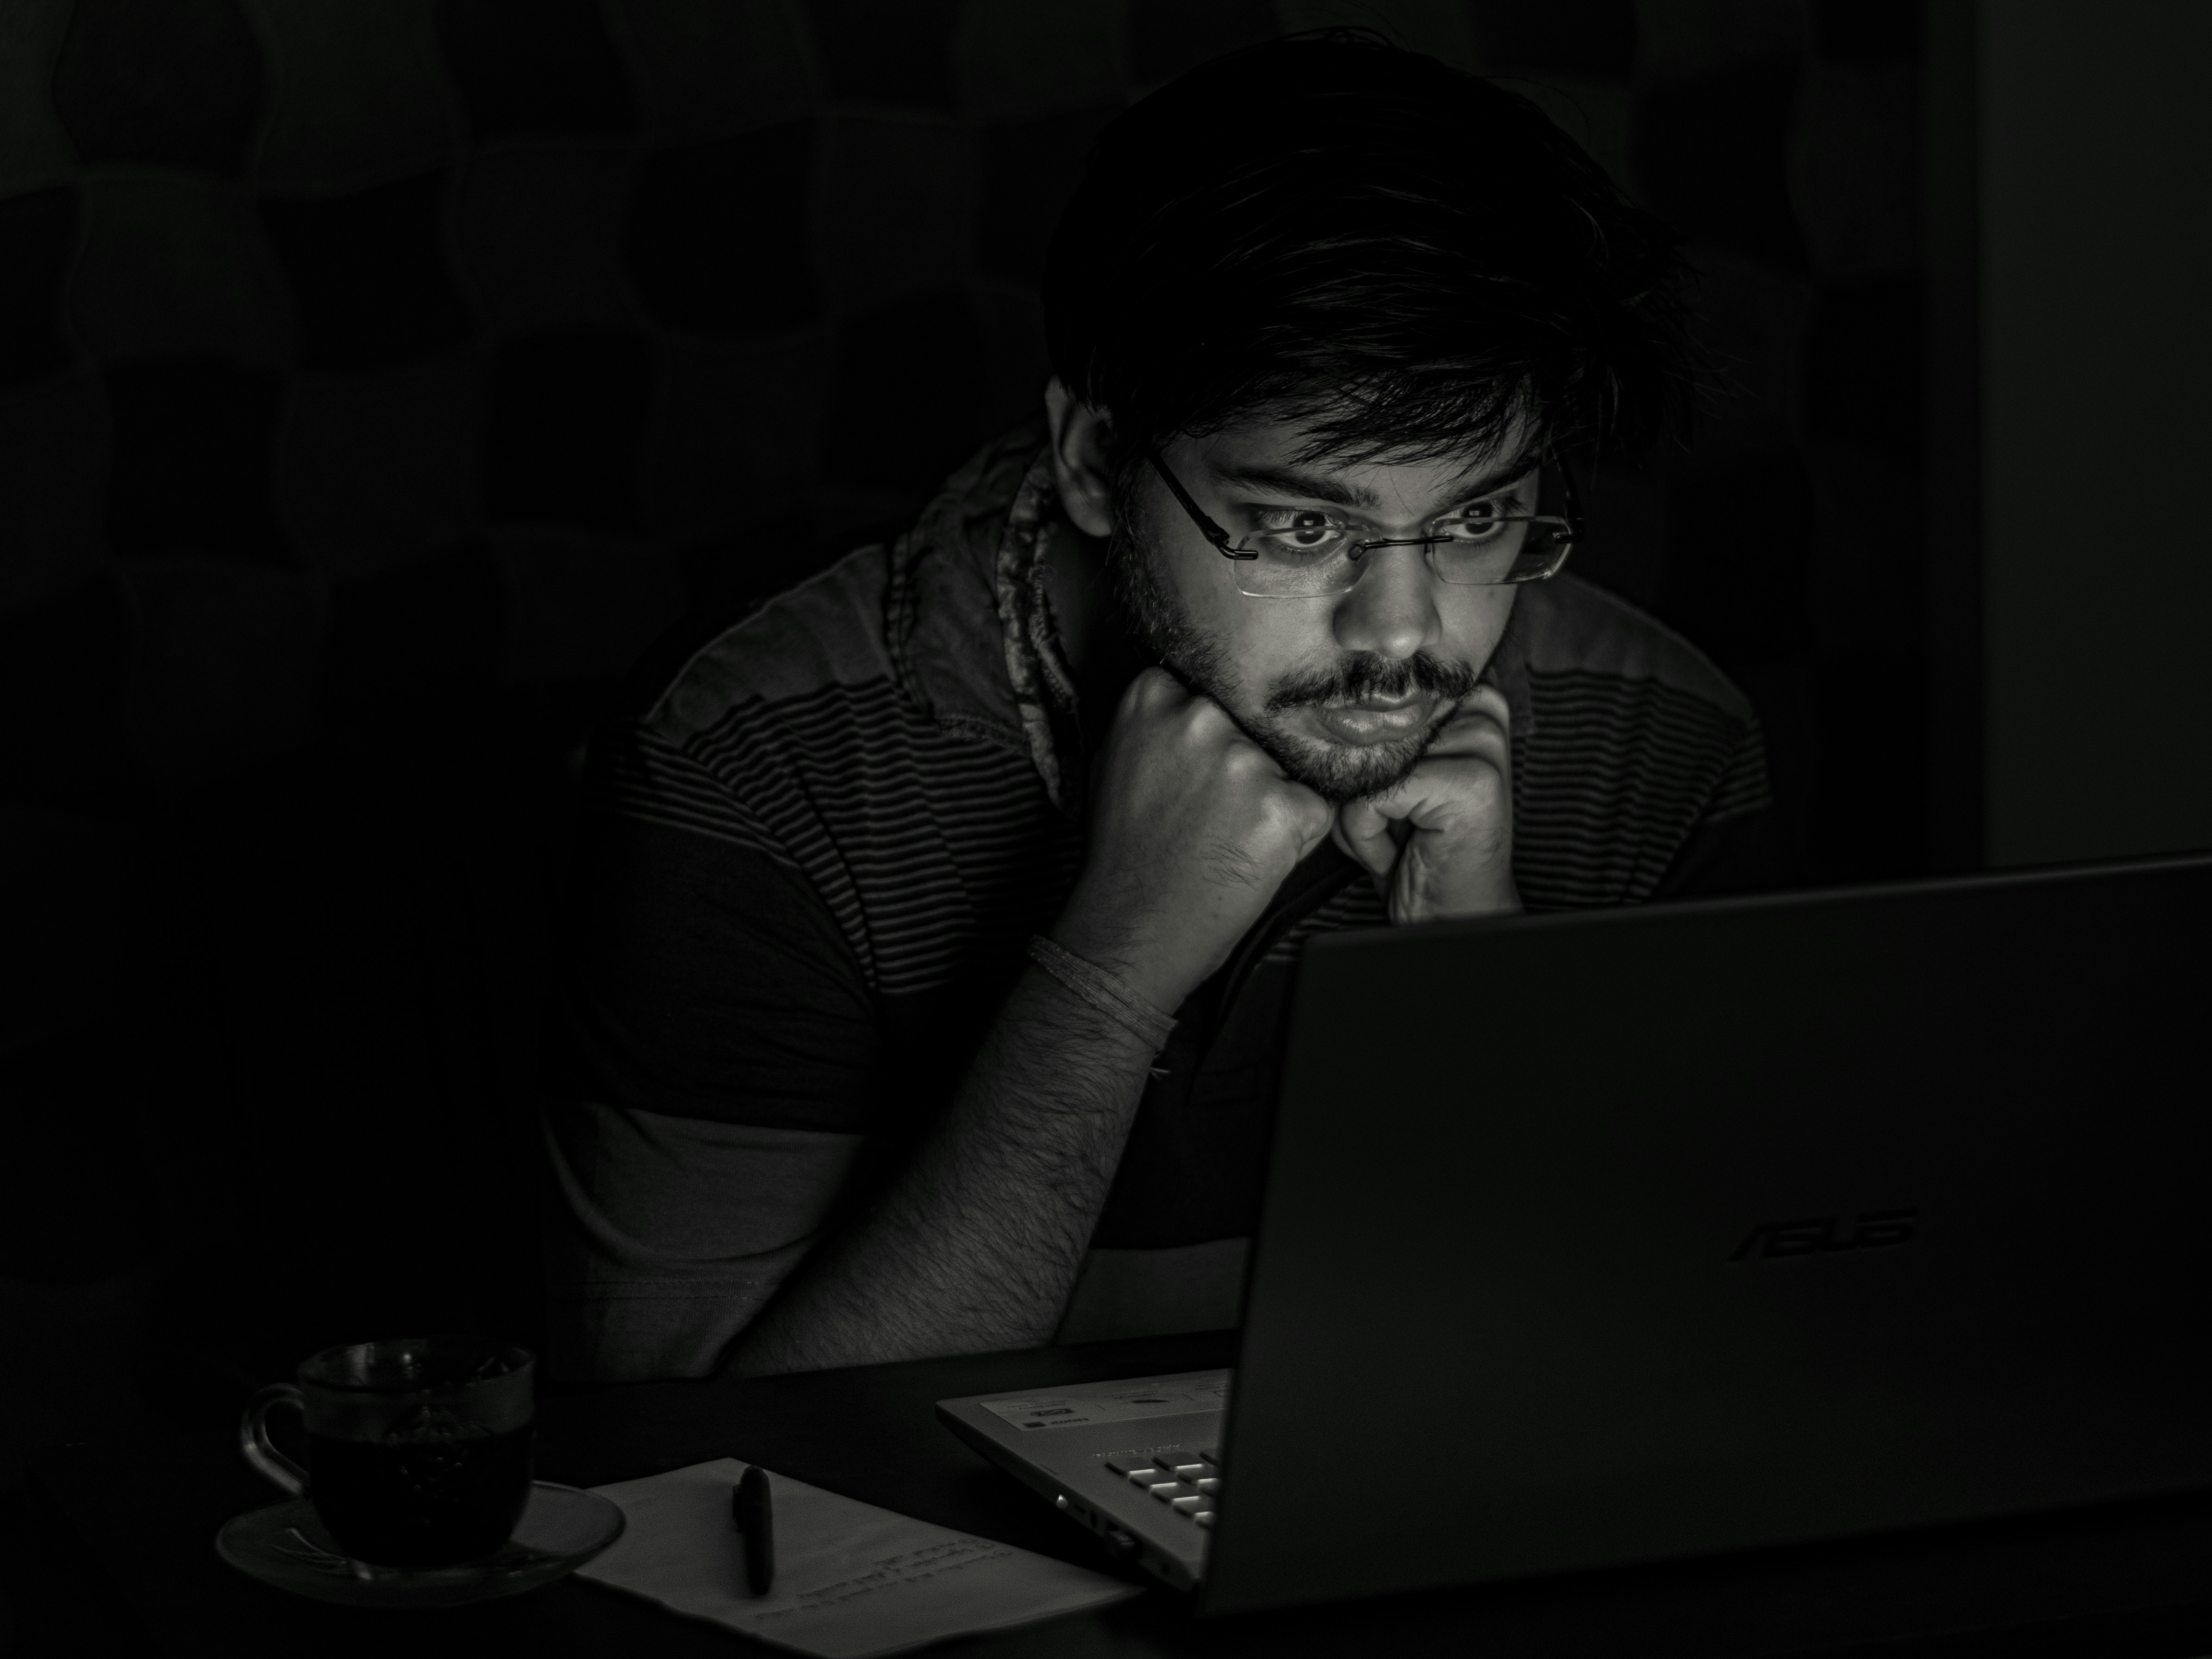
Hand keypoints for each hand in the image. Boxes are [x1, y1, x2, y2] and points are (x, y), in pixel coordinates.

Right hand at [1053, 668, 1334, 1013]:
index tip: (1197, 765)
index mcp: (1152, 698)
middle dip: (1246, 762)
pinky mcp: (1283, 806)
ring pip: (1287, 766)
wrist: (1133, 928)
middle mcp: (1200, 717)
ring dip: (1271, 798)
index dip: (1214, 734)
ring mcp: (1244, 761)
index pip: (1214, 690)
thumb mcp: (1114, 763)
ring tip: (1229, 837)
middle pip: (1254, 724)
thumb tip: (1189, 701)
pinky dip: (1295, 833)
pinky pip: (1313, 807)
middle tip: (1214, 811)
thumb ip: (1154, 724)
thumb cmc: (1124, 854)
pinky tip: (1252, 854)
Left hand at [1334, 682, 1519, 922]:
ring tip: (1396, 841)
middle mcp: (1480, 716)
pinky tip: (1397, 854)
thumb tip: (1321, 712)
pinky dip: (1366, 837)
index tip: (1384, 797)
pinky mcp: (1467, 783)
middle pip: (1367, 734)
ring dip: (1360, 817)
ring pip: (1364, 766)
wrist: (1448, 916)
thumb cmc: (1413, 851)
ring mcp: (1480, 748)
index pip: (1376, 702)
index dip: (1356, 753)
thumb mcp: (1385, 781)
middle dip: (1357, 791)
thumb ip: (1366, 739)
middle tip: (1393, 829)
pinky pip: (1370, 798)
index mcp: (1467, 705)